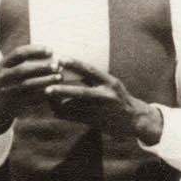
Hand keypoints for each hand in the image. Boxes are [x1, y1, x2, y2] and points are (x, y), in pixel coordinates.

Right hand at [0, 45, 61, 134]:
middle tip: (57, 65)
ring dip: (45, 80)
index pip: (18, 53)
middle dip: (41, 67)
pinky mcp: (11, 103)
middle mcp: (0, 77)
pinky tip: (55, 89)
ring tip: (59, 77)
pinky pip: (29, 98)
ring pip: (27, 84)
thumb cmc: (14, 81)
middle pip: (22, 69)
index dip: (35, 50)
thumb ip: (27, 60)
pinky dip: (44, 93)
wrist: (0, 105)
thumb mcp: (13, 68)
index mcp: (2, 65)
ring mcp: (4, 91)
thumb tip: (51, 51)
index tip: (51, 50)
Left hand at [44, 58, 162, 144]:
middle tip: (47, 89)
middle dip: (63, 91)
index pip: (91, 71)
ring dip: (58, 104)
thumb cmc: (118, 98)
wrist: (133, 120)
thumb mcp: (111, 84)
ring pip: (75, 107)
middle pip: (82, 93)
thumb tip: (68, 71)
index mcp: (111, 82)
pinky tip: (55, 109)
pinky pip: (72, 117)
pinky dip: (62, 112)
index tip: (61, 59)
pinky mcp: (94, 121)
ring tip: (48, 99)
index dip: (76, 64)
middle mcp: (107, 95)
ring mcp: (101, 110)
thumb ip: (93, 79)